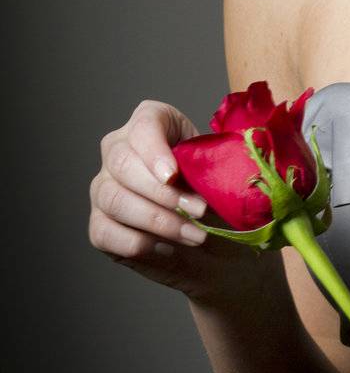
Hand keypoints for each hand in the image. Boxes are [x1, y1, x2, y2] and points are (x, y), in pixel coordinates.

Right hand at [89, 98, 259, 303]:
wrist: (220, 249)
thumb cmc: (223, 202)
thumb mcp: (226, 176)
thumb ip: (219, 164)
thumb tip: (222, 166)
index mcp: (154, 123)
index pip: (145, 124)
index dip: (155, 149)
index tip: (173, 175)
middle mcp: (120, 150)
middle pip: (122, 163)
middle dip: (163, 192)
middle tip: (199, 210)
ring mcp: (105, 187)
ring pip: (114, 198)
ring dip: (158, 220)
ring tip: (196, 235)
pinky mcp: (100, 224)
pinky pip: (105, 232)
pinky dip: (139, 243)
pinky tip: (168, 248)